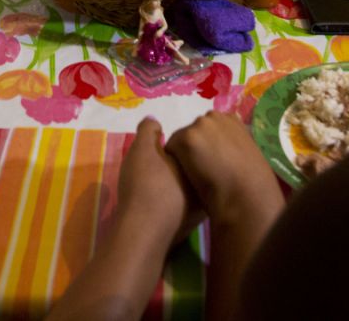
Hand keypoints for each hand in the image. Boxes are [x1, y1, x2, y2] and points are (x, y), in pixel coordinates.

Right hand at [116, 118, 202, 248]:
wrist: (143, 229)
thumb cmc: (145, 183)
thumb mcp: (142, 149)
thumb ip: (148, 131)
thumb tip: (154, 120)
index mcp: (200, 161)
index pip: (193, 149)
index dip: (175, 149)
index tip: (159, 154)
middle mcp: (206, 183)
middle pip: (195, 169)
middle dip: (180, 167)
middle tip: (156, 169)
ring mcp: (202, 207)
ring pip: (191, 190)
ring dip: (177, 187)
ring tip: (153, 187)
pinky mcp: (192, 226)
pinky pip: (185, 208)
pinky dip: (174, 204)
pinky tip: (156, 205)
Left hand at [164, 112, 282, 226]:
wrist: (246, 194)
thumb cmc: (250, 182)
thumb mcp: (245, 155)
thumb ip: (231, 145)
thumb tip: (219, 151)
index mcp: (231, 119)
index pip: (209, 128)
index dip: (208, 147)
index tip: (212, 162)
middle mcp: (214, 117)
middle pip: (194, 132)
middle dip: (195, 149)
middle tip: (202, 170)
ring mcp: (199, 125)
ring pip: (181, 140)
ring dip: (184, 155)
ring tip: (194, 175)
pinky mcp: (186, 138)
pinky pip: (171, 149)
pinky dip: (175, 163)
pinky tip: (187, 177)